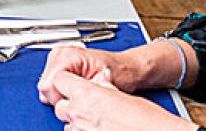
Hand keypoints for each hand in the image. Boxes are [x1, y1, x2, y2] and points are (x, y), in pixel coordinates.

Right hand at [39, 47, 131, 101]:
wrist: (125, 68)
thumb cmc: (118, 73)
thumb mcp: (100, 84)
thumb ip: (77, 89)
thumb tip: (59, 99)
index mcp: (68, 54)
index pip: (47, 84)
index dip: (60, 97)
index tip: (75, 98)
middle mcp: (61, 52)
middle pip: (45, 84)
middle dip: (60, 94)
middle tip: (81, 93)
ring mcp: (58, 55)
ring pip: (46, 84)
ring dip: (61, 91)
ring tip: (80, 89)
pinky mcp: (59, 62)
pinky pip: (51, 82)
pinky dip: (61, 89)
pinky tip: (75, 87)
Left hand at [47, 70, 192, 130]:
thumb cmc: (146, 119)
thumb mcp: (123, 95)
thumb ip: (106, 87)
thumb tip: (101, 81)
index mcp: (88, 94)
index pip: (59, 79)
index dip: (65, 80)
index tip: (69, 82)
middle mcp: (80, 113)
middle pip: (60, 105)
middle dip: (70, 105)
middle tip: (87, 105)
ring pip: (68, 124)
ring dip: (77, 121)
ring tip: (97, 121)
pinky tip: (99, 129)